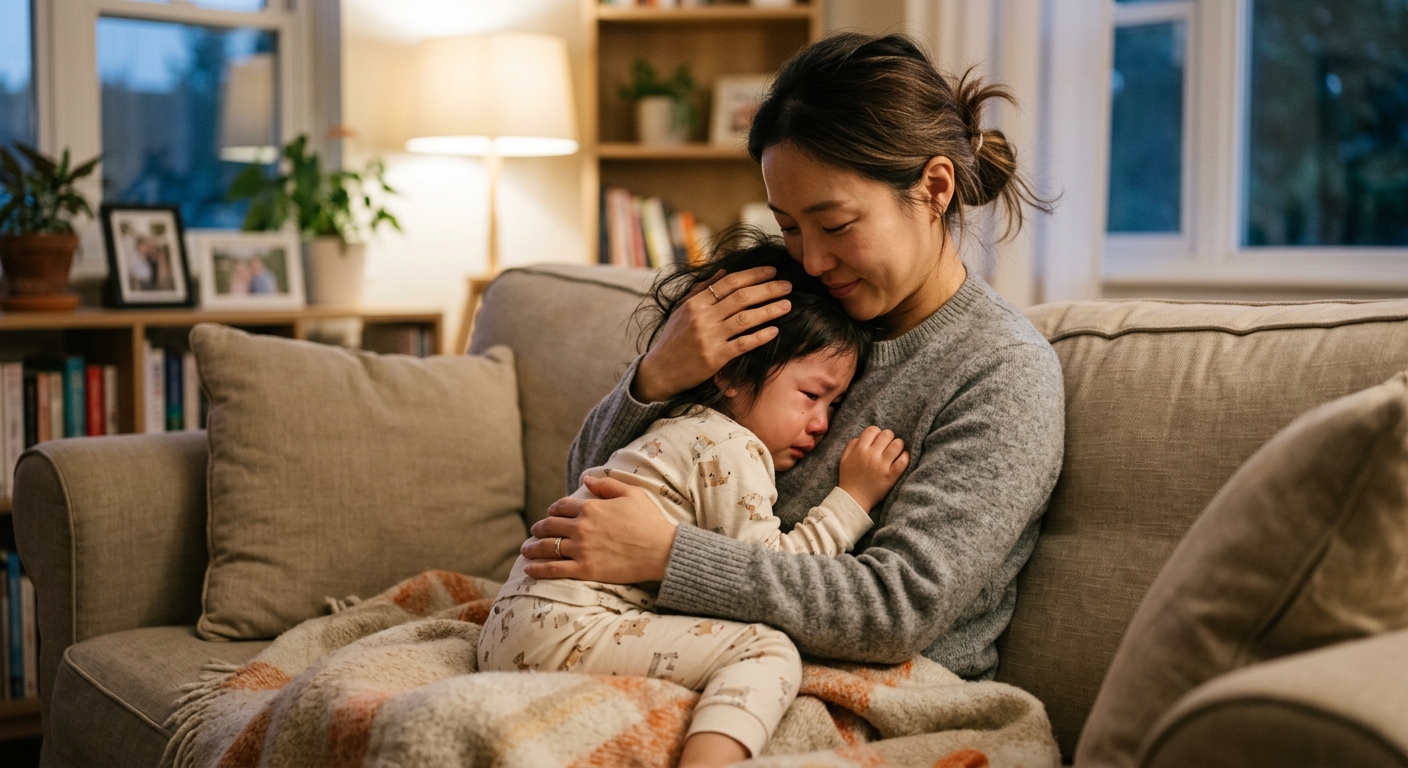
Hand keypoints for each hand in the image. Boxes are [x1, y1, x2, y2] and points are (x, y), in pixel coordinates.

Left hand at [521, 475, 677, 582]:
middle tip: (535, 532)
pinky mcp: (584, 570)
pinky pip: (554, 570)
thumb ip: (606, 485)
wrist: (662, 551)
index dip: (553, 510)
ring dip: (532, 548)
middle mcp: (581, 527)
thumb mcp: (631, 494)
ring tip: (526, 550)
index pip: (562, 506)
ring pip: (547, 547)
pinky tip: (528, 570)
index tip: (550, 514)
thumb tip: (585, 479)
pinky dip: (538, 569)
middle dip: (539, 529)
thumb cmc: (650, 521)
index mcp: (591, 507)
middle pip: (549, 526)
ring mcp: (581, 549)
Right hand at [631, 267, 792, 402]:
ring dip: (769, 310)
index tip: (772, 271)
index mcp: (695, 302)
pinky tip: (775, 330)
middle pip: (742, 297)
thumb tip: (724, 270)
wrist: (659, 371)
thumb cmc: (672, 339)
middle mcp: (702, 317)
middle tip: (788, 286)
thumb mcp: (682, 309)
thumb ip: (702, 289)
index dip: (753, 275)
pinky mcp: (714, 358)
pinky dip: (760, 336)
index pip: (729, 282)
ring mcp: (709, 337)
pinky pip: (742, 344)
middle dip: (768, 289)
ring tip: (787, 304)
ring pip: (745, 319)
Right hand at [838, 426, 910, 512]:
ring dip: (898, 446)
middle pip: (887, 434)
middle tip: (887, 446)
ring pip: (897, 444)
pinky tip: (902, 458)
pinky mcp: (891, 476)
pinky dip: (905, 457)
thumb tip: (863, 436)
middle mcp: (871, 455)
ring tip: (895, 451)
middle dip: (888, 438)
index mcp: (859, 449)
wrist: (854, 499)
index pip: (873, 430)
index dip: (877, 433)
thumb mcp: (844, 458)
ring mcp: (882, 466)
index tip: (877, 441)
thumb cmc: (849, 478)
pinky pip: (903, 460)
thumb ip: (852, 444)